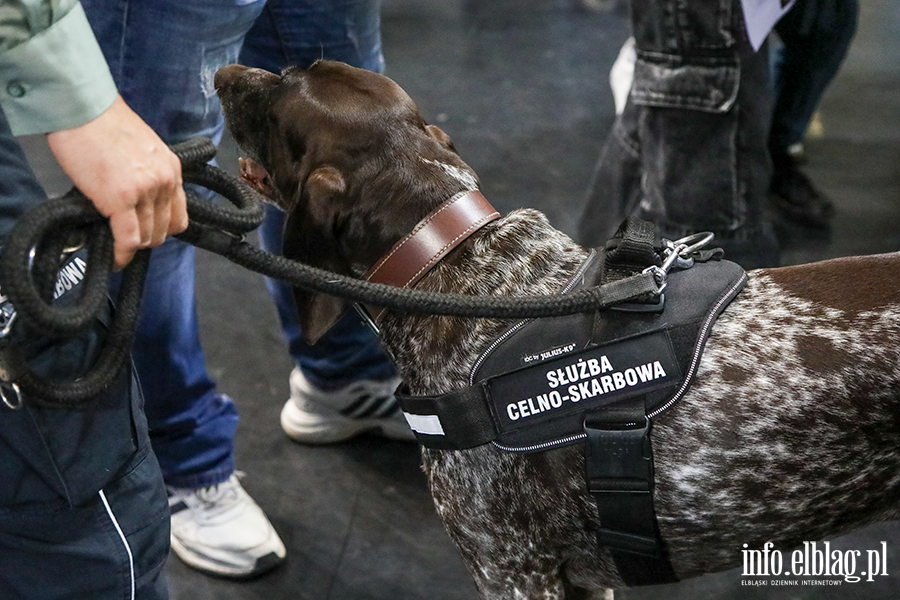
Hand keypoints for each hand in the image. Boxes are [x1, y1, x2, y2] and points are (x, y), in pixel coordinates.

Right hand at [46, 96, 187, 267]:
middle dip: (145, 239)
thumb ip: (146, 175)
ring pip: (147, 237)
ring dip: (132, 246)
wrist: (82, 108)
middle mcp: (165, 182)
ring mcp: (145, 192)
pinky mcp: (120, 199)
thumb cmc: (102, 124)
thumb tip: (135, 200)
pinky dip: (121, 254)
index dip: (163, 229)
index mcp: (172, 170)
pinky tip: (114, 259)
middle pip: (164, 231)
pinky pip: (128, 239)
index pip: (180, 216)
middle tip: (126, 239)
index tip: (147, 232)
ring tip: (116, 246)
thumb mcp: (141, 149)